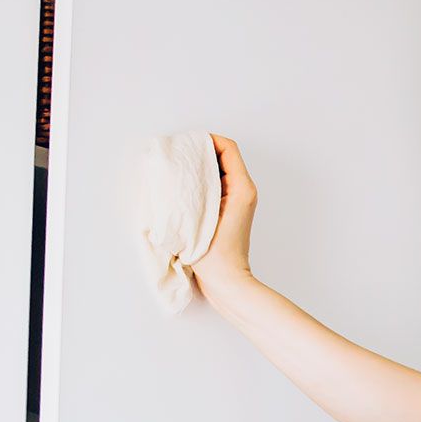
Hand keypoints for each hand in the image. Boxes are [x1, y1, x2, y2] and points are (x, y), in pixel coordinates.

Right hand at [190, 134, 256, 299]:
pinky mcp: (228, 211)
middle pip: (223, 156)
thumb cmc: (216, 255)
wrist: (227, 281)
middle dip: (201, 151)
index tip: (186, 143)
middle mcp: (243, 191)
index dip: (207, 140)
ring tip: (177, 168)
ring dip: (199, 166)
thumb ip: (198, 188)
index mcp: (242, 188)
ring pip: (218, 170)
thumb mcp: (205, 215)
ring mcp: (237, 201)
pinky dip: (200, 181)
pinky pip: (215, 185)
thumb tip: (184, 169)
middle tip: (178, 153)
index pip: (227, 148)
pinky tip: (183, 188)